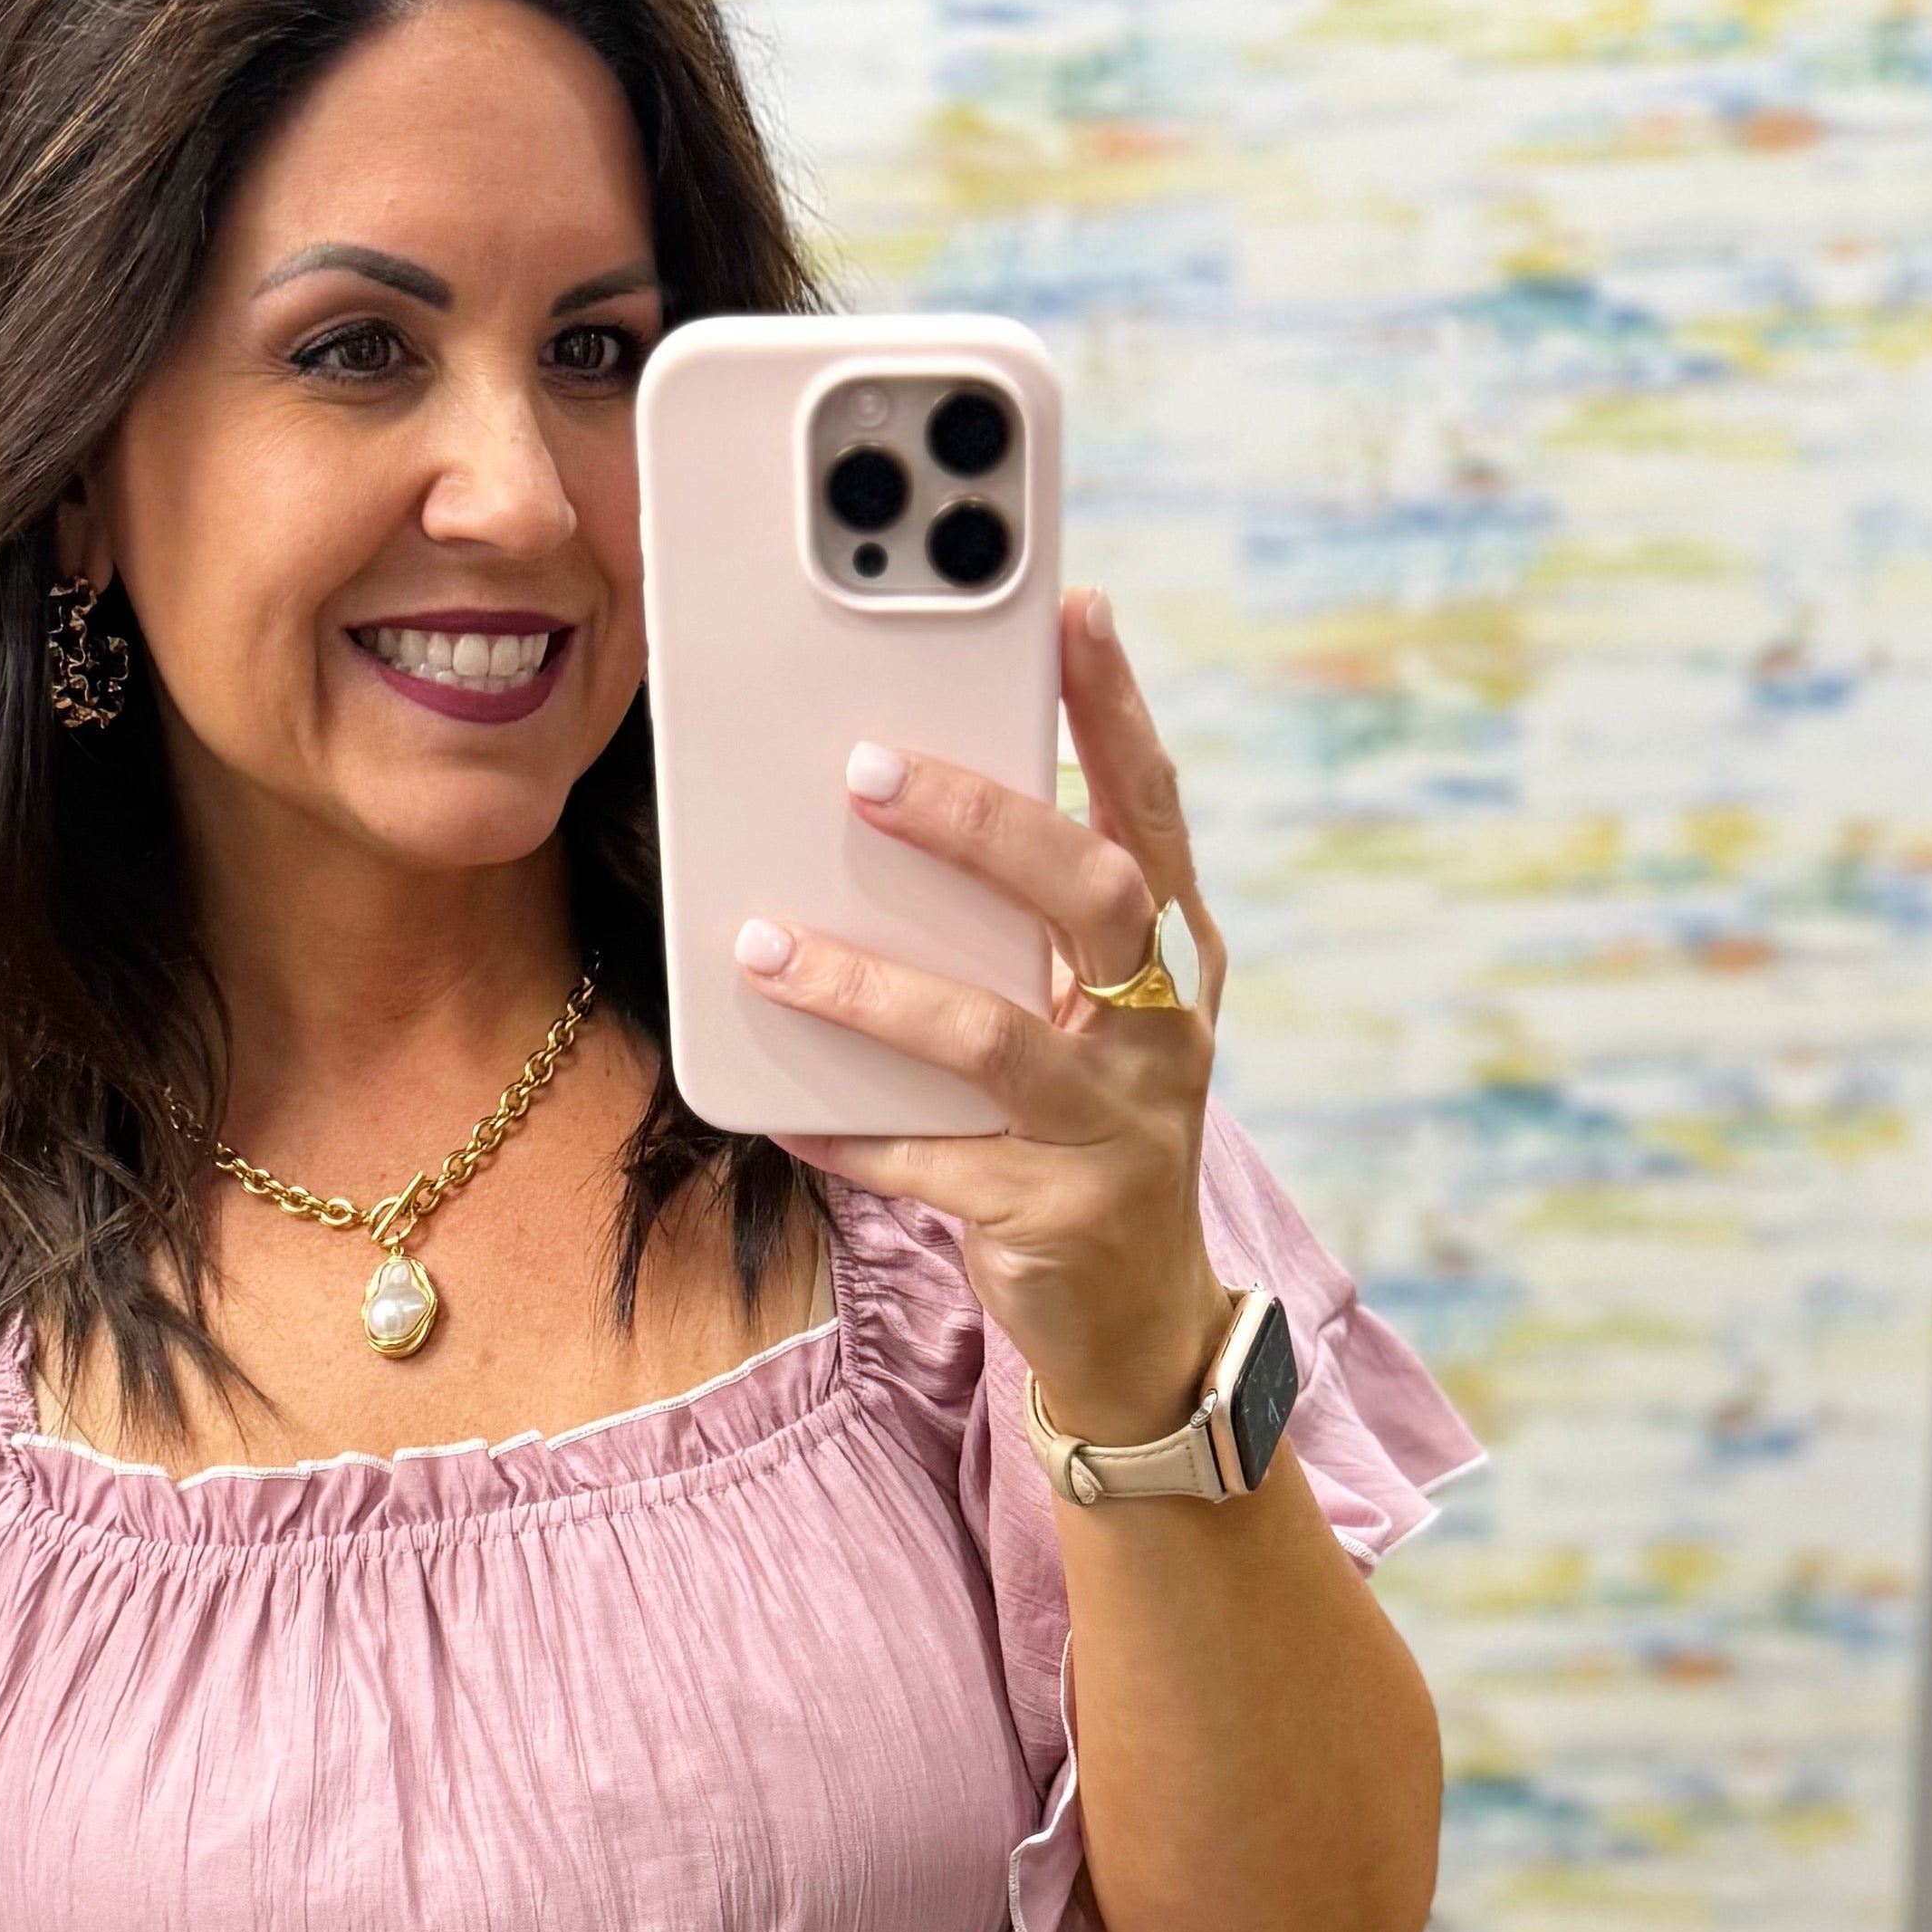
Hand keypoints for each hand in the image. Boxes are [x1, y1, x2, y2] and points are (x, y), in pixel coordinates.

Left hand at [736, 588, 1230, 1446]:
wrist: (1138, 1322)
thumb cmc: (1088, 1132)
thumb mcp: (1082, 1020)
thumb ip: (1020, 930)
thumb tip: (888, 813)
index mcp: (1168, 962)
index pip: (1152, 810)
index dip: (1118, 709)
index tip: (1074, 609)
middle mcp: (1156, 1033)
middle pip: (1090, 896)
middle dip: (982, 822)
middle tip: (866, 767)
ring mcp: (1110, 1129)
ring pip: (987, 1037)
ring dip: (868, 986)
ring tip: (763, 943)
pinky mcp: (1047, 1215)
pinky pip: (924, 1162)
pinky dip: (842, 1129)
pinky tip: (769, 1100)